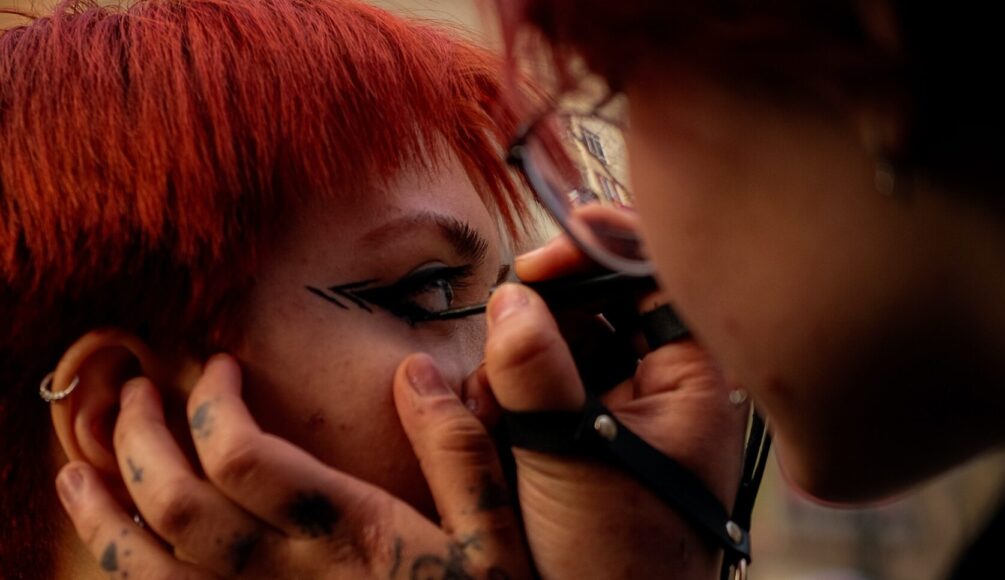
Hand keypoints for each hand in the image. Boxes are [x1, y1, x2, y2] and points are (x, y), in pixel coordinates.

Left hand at [56, 354, 530, 578]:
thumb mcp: (499, 537)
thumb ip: (460, 454)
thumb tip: (416, 371)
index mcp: (349, 535)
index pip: (244, 457)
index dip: (213, 402)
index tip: (221, 366)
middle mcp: (291, 579)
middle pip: (179, 506)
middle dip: (139, 440)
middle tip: (131, 393)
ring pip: (152, 572)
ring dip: (105, 515)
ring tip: (79, 468)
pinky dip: (128, 575)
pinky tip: (116, 549)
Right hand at [480, 235, 749, 578]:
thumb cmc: (619, 561)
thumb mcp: (576, 459)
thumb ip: (538, 373)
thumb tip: (509, 298)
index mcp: (688, 379)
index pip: (654, 277)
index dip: (598, 252)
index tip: (537, 259)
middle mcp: (652, 386)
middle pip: (591, 307)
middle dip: (536, 325)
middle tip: (502, 359)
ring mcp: (611, 410)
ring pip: (552, 348)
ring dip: (510, 369)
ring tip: (493, 413)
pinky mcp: (575, 435)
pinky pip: (533, 390)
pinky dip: (504, 399)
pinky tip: (490, 429)